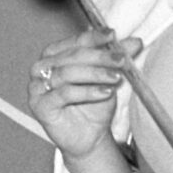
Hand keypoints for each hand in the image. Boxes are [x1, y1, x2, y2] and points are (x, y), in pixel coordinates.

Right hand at [25, 27, 139, 160]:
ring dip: (95, 74)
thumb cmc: (94, 106)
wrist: (90, 137)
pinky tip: (105, 93)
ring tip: (115, 78)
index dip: (95, 38)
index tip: (113, 36)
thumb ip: (118, 58)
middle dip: (99, 57)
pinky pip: (64, 94)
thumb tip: (136, 41)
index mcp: (54, 55)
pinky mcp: (39, 106)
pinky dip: (87, 92)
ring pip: (67, 73)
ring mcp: (37, 87)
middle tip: (120, 60)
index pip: (75, 41)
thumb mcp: (109, 78)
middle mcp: (41, 68)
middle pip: (71, 56)